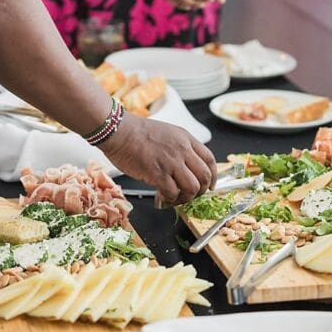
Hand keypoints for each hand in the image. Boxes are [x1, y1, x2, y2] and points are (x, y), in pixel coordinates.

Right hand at [99, 114, 218, 205]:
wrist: (119, 131)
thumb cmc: (137, 133)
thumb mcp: (167, 133)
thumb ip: (178, 148)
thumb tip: (183, 167)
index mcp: (186, 139)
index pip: (210, 159)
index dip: (213, 176)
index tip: (209, 185)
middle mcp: (182, 150)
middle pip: (205, 176)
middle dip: (201, 191)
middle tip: (190, 195)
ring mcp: (171, 162)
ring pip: (192, 188)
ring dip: (185, 198)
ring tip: (174, 198)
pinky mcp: (158, 173)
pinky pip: (172, 193)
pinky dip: (168, 200)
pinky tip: (160, 198)